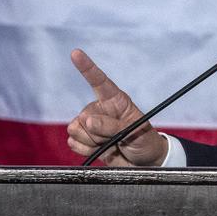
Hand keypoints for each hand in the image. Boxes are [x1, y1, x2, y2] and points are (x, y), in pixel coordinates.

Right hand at [66, 49, 168, 166]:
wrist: (142, 163)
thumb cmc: (143, 141)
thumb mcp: (135, 131)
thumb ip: (113, 126)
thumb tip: (88, 121)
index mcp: (115, 100)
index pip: (99, 80)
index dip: (87, 66)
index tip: (75, 53)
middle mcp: (100, 109)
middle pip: (84, 116)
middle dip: (99, 132)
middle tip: (117, 138)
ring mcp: (90, 125)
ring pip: (75, 129)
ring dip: (92, 141)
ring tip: (109, 144)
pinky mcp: (84, 140)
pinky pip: (73, 143)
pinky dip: (85, 149)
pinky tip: (99, 150)